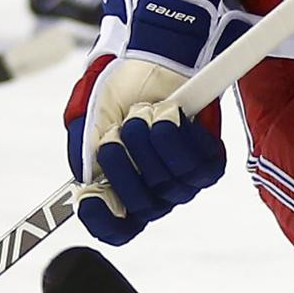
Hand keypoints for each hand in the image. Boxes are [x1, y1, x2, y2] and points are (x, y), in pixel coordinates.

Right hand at [64, 51, 223, 246]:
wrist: (156, 63)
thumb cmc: (124, 93)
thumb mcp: (90, 118)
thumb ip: (84, 151)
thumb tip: (84, 183)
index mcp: (123, 190)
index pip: (117, 229)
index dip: (102, 222)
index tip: (89, 198)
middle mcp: (155, 192)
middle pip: (142, 207)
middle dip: (122, 165)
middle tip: (116, 132)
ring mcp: (183, 180)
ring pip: (168, 184)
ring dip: (149, 143)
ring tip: (143, 113)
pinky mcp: (209, 162)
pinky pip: (197, 166)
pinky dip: (177, 137)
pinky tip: (169, 115)